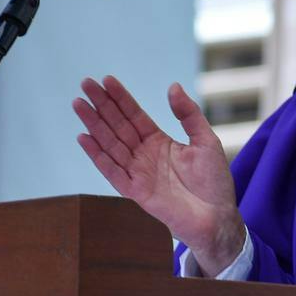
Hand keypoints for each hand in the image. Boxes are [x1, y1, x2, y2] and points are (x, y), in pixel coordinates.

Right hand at [73, 76, 244, 273]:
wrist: (217, 216)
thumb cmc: (214, 181)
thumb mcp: (206, 140)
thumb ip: (189, 114)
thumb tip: (173, 86)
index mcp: (159, 141)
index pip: (134, 115)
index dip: (121, 98)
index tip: (106, 80)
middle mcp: (144, 155)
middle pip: (118, 125)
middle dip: (101, 105)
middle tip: (85, 84)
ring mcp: (138, 172)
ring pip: (110, 144)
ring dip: (94, 124)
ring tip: (79, 104)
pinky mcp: (135, 191)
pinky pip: (112, 171)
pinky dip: (97, 155)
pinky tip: (83, 137)